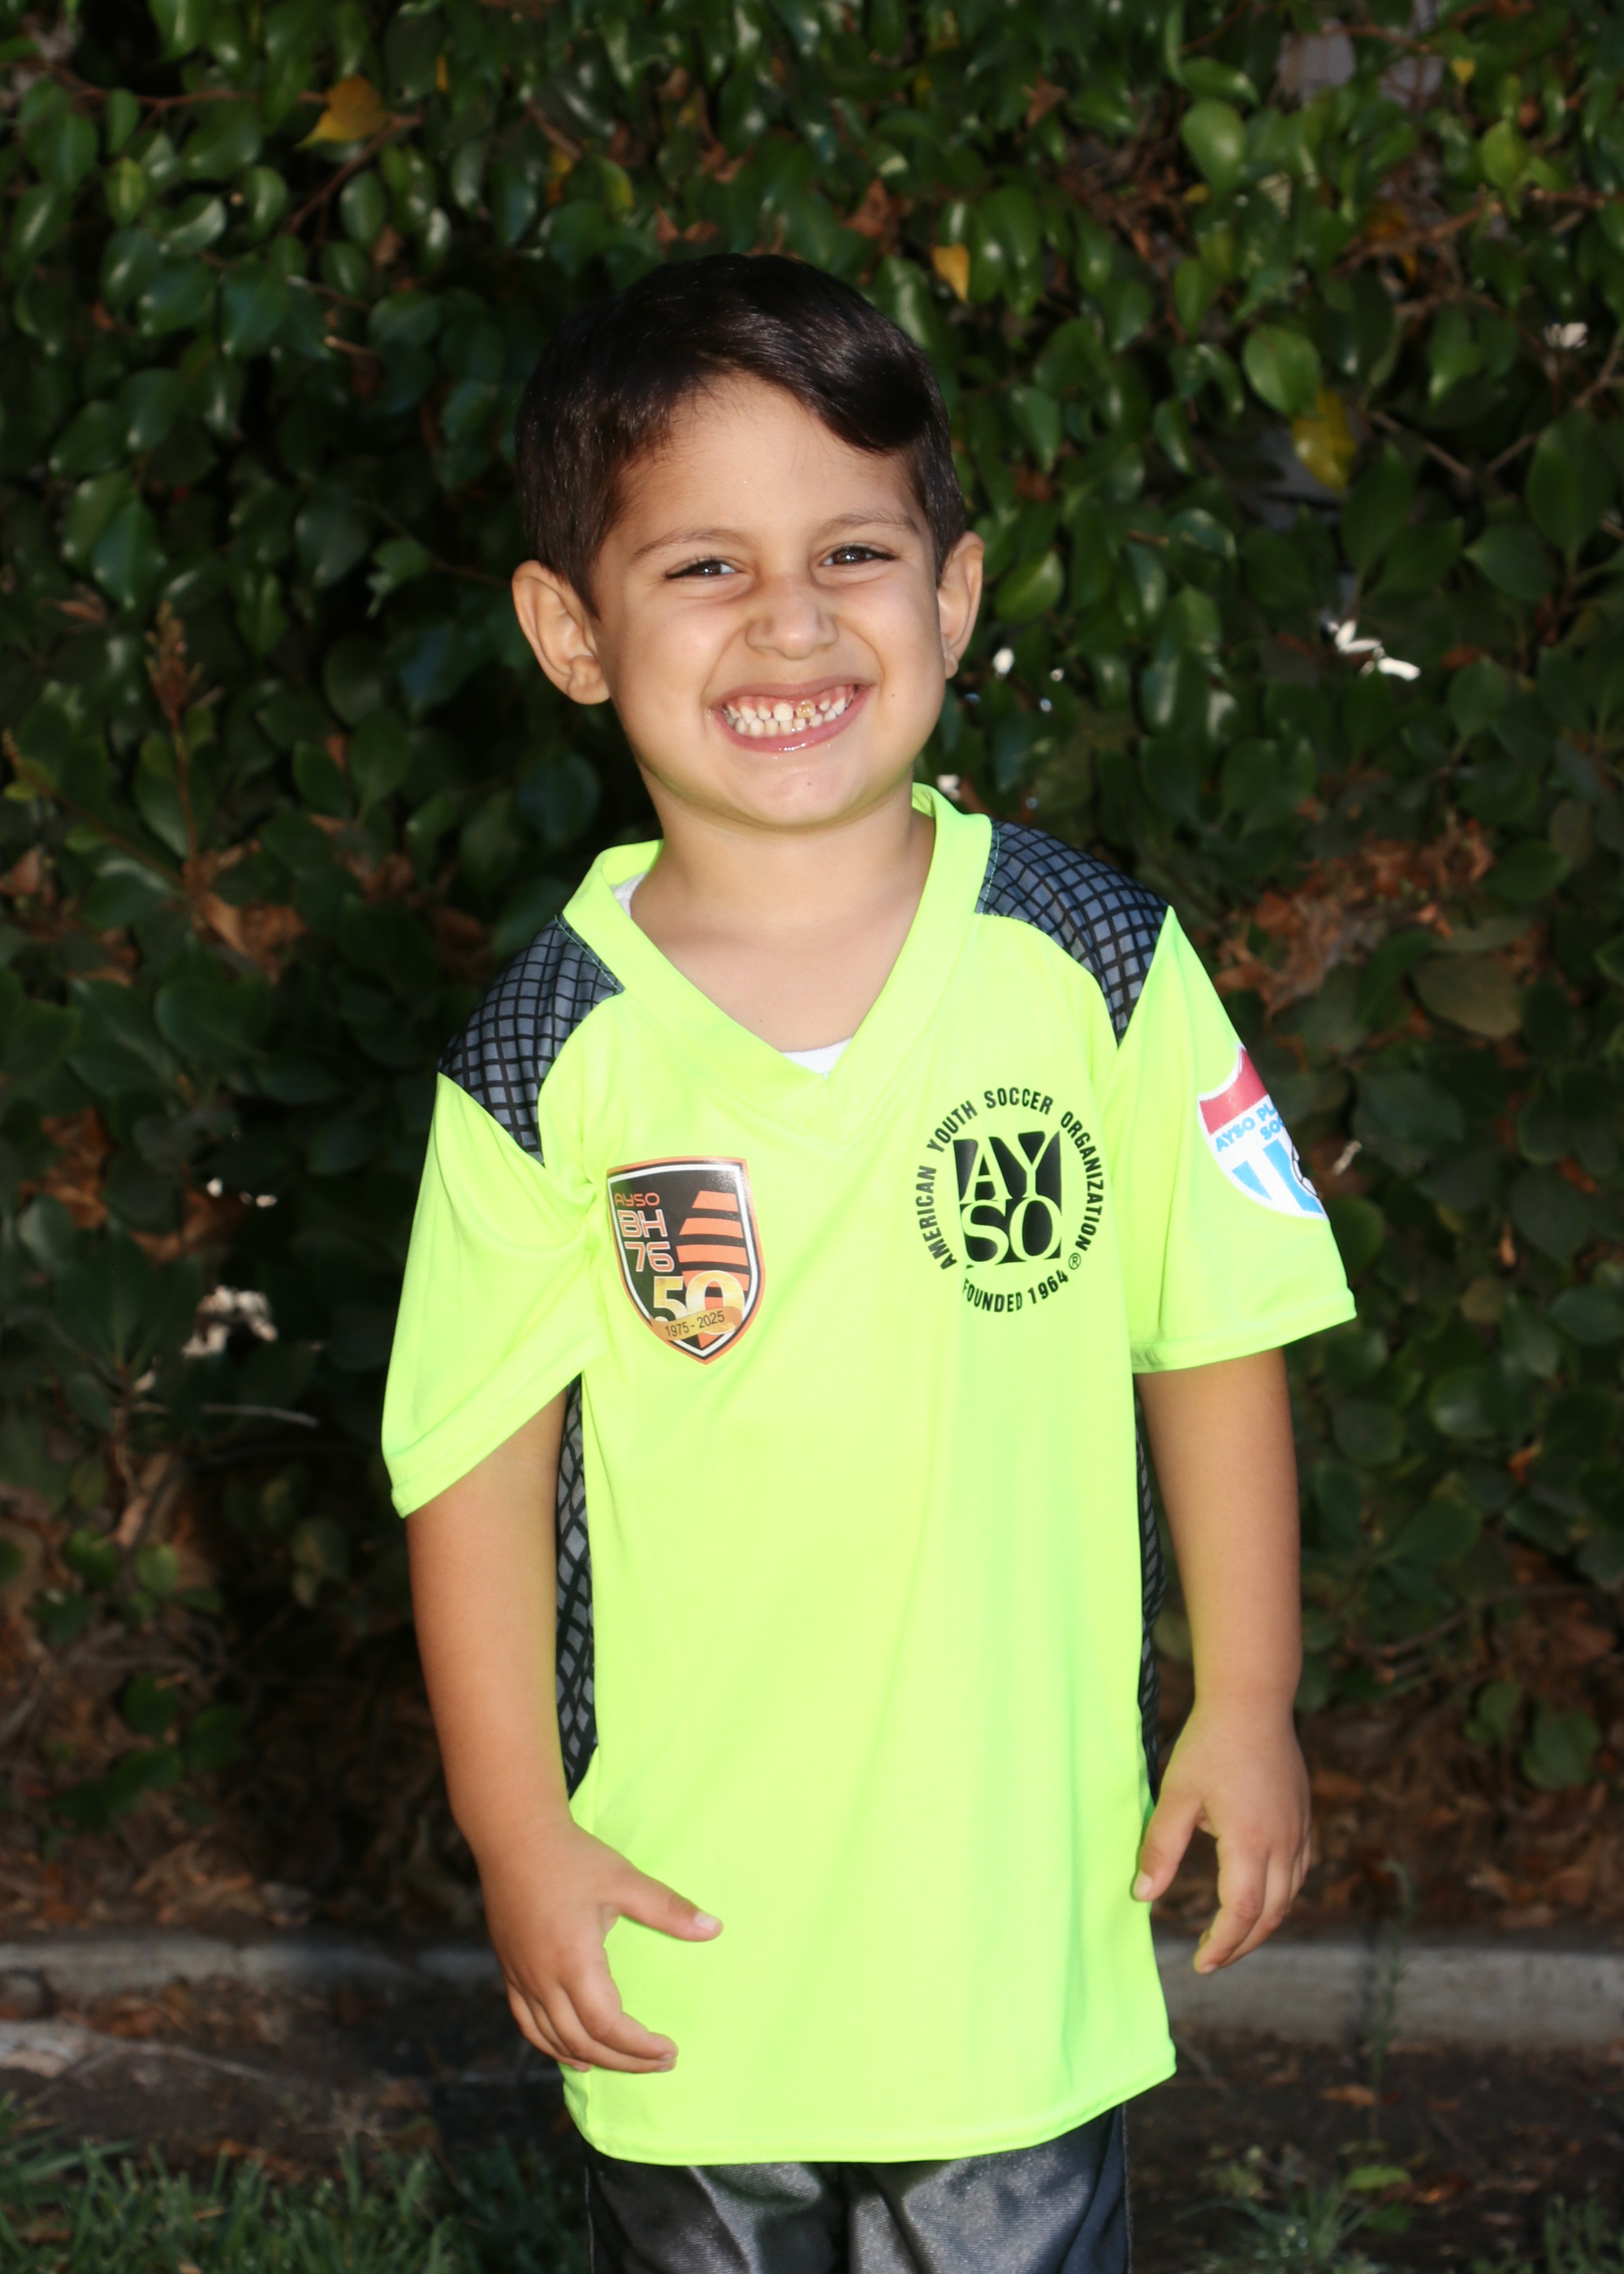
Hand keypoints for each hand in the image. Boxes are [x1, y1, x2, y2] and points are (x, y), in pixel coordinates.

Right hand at [478, 1816, 720, 2071]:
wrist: (514, 1836)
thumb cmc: (573, 1857)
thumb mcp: (624, 1879)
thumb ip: (668, 1909)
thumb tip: (715, 1928)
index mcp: (574, 1961)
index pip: (608, 2026)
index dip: (640, 2047)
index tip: (670, 2050)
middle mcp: (543, 1979)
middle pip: (583, 2043)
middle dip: (625, 2061)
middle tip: (661, 2062)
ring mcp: (522, 1979)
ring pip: (554, 2040)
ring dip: (593, 2059)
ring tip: (627, 2062)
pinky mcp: (510, 1972)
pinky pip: (529, 2026)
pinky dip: (553, 2047)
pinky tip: (574, 2054)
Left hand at [1130, 1696, 1309, 1973]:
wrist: (1252, 1701)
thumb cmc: (1209, 1744)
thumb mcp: (1175, 1794)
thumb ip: (1160, 1848)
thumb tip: (1142, 1897)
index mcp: (1250, 1841)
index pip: (1240, 1912)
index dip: (1222, 1944)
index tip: (1201, 1963)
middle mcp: (1283, 1843)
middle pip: (1271, 1914)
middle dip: (1242, 1944)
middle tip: (1213, 1959)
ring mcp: (1299, 1830)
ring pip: (1290, 1896)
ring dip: (1263, 1923)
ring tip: (1232, 1936)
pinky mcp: (1304, 1817)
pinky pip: (1300, 1871)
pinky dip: (1281, 1894)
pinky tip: (1262, 1895)